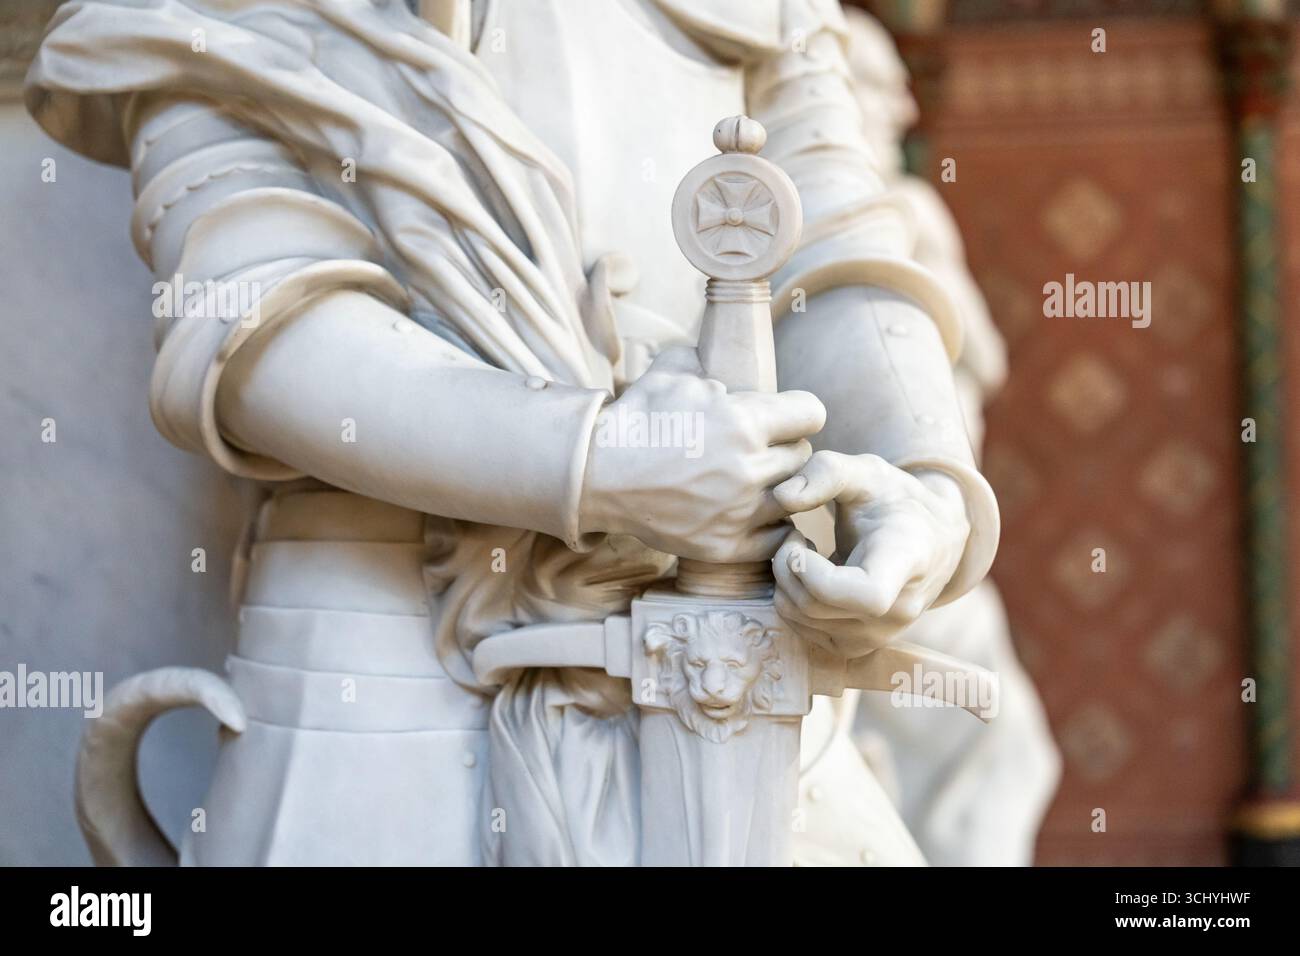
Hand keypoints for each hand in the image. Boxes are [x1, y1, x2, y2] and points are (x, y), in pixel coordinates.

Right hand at [579, 346, 824, 561]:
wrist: (595, 475)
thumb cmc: (636, 419)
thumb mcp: (672, 372)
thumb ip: (710, 358)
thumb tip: (726, 345)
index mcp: (743, 422)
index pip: (812, 414)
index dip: (798, 412)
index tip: (786, 418)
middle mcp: (748, 469)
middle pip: (802, 456)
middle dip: (784, 448)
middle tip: (760, 449)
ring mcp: (738, 512)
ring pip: (795, 497)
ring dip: (780, 486)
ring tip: (758, 481)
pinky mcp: (725, 546)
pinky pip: (777, 538)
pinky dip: (771, 526)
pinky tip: (755, 514)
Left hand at [771, 451, 968, 655]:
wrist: (929, 539)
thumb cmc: (895, 502)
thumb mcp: (867, 471)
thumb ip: (826, 471)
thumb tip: (782, 496)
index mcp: (906, 562)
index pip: (865, 594)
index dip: (816, 575)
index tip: (800, 541)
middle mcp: (899, 609)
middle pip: (817, 607)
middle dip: (787, 567)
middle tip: (792, 536)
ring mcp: (879, 635)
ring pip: (803, 622)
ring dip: (786, 584)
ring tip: (802, 552)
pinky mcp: (859, 646)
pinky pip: (805, 634)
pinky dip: (793, 603)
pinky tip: (809, 577)